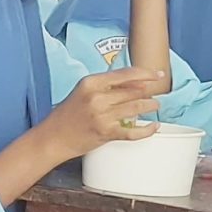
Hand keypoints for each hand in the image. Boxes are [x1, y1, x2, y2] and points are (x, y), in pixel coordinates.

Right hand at [44, 68, 165, 158]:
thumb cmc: (68, 114)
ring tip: (155, 106)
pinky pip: (133, 131)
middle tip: (156, 94)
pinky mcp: (106, 132)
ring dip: (150, 106)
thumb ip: (106, 86)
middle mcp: (97, 97)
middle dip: (149, 92)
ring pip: (136, 108)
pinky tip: (153, 126)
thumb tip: (135, 84)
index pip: (126, 74)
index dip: (146, 74)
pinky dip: (147, 130)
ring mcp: (102, 115)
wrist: (53, 137)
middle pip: (133, 91)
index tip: (158, 74)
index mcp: (91, 82)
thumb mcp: (83, 92)